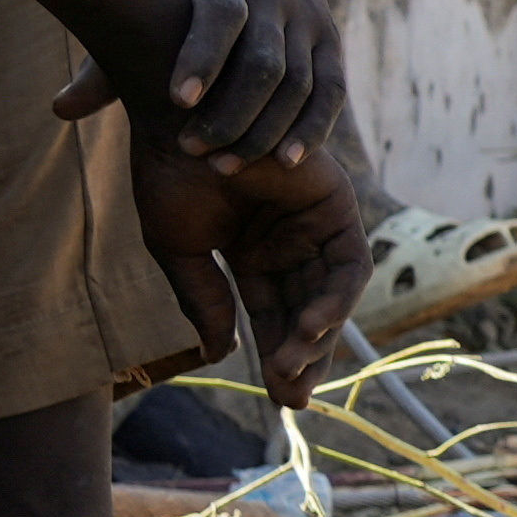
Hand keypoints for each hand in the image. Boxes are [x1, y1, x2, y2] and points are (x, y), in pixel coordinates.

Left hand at [56, 0, 345, 164]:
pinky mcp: (330, 40)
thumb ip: (109, 59)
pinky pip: (330, 90)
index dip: (201, 56)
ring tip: (228, 165)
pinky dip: (312, 127)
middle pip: (264, 61)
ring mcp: (308, 17)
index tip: (177, 101)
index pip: (220, 14)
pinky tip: (287, 160)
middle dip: (231, 113)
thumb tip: (61, 109)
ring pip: (300, 81)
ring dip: (266, 129)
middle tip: (195, 152)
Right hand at [123, 135, 366, 404]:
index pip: (272, 316)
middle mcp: (290, 242)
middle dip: (303, 358)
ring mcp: (316, 223)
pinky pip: (349, 264)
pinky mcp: (338, 204)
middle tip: (293, 400)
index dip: (276, 357)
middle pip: (307, 313)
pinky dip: (334, 298)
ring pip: (331, 295)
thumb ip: (204, 300)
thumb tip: (219, 354)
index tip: (278, 401)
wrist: (178, 115)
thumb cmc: (168, 172)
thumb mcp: (180, 250)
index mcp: (252, 253)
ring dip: (317, 336)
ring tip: (292, 366)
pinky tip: (311, 328)